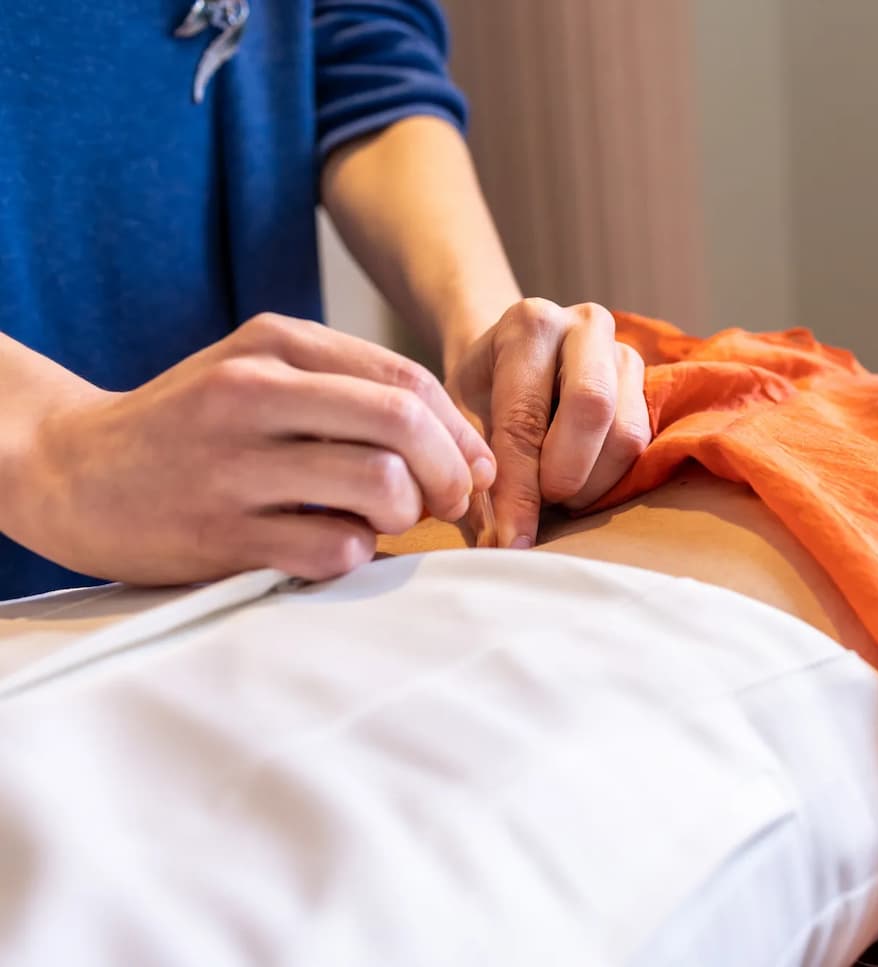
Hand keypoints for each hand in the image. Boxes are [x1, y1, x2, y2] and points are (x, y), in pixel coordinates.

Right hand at [19, 314, 494, 584]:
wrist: (69, 471)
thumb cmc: (193, 426)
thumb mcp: (260, 373)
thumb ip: (354, 393)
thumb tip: (466, 448)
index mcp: (273, 345)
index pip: (406, 378)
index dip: (459, 430)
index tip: (472, 467)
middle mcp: (251, 392)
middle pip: (403, 424)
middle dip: (451, 471)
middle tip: (451, 501)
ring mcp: (232, 465)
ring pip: (380, 485)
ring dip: (405, 514)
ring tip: (381, 520)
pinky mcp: (219, 534)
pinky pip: (335, 549)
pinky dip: (355, 554)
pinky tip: (330, 546)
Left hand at [446, 299, 649, 547]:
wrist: (512, 357)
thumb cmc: (482, 391)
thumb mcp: (458, 422)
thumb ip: (472, 474)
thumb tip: (498, 542)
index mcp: (528, 325)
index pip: (525, 417)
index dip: (519, 489)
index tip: (511, 540)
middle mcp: (585, 326)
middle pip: (593, 408)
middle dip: (566, 475)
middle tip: (544, 504)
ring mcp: (624, 352)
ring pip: (626, 433)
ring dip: (592, 483)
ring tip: (557, 495)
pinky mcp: (647, 383)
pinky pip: (642, 444)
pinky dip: (610, 478)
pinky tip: (579, 482)